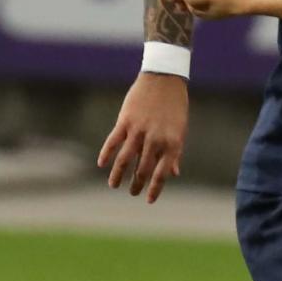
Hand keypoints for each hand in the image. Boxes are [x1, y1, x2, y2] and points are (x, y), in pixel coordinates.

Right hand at [98, 72, 188, 203]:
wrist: (164, 80)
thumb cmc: (175, 106)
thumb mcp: (180, 130)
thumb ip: (174, 152)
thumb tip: (174, 173)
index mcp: (172, 144)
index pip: (162, 173)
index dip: (155, 189)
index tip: (149, 200)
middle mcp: (155, 140)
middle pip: (142, 169)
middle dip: (136, 184)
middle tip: (131, 192)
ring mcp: (139, 131)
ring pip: (125, 159)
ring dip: (118, 175)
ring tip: (114, 185)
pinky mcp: (125, 121)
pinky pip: (113, 141)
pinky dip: (106, 154)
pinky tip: (101, 164)